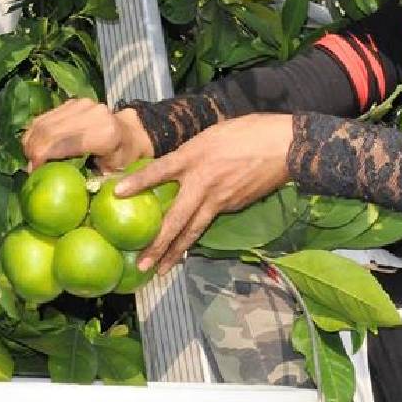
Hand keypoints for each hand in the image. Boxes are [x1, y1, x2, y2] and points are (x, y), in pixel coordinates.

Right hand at [21, 99, 153, 172]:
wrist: (131, 132)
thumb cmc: (122, 158)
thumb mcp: (110, 174)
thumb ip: (89, 180)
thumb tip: (59, 189)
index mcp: (103, 134)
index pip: (59, 144)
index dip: (40, 159)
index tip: (34, 173)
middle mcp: (92, 114)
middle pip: (47, 132)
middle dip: (32, 151)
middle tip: (30, 168)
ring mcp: (82, 105)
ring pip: (42, 122)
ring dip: (31, 141)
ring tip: (32, 158)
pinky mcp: (74, 102)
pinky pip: (45, 117)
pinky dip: (36, 132)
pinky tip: (37, 146)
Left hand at [114, 113, 293, 274]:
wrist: (284, 146)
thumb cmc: (247, 131)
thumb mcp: (211, 134)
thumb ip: (190, 152)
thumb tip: (173, 165)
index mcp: (194, 157)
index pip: (160, 171)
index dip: (138, 182)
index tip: (117, 193)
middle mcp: (203, 182)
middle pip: (176, 218)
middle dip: (157, 243)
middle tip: (141, 263)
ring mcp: (219, 198)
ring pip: (193, 230)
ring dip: (175, 252)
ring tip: (160, 270)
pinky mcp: (232, 206)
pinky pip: (208, 222)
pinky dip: (195, 237)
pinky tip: (185, 247)